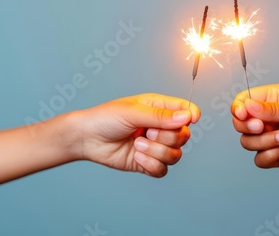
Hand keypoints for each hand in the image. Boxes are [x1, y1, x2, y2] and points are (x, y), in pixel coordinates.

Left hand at [75, 93, 199, 176]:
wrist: (86, 139)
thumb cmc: (106, 118)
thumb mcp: (133, 112)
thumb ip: (161, 116)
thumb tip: (187, 117)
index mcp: (160, 108)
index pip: (186, 110)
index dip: (192, 116)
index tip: (191, 120)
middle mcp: (161, 127)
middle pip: (184, 136)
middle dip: (167, 137)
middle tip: (147, 132)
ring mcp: (155, 146)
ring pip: (176, 155)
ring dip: (157, 152)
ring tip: (137, 145)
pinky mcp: (148, 163)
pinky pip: (163, 170)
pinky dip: (151, 165)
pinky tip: (136, 157)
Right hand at [232, 83, 278, 168]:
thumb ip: (273, 109)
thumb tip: (247, 107)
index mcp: (273, 98)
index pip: (244, 100)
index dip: (238, 108)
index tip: (243, 114)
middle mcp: (269, 117)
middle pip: (240, 123)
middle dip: (247, 127)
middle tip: (262, 127)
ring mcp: (272, 137)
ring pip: (247, 142)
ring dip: (262, 142)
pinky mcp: (277, 155)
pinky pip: (259, 160)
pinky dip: (268, 156)